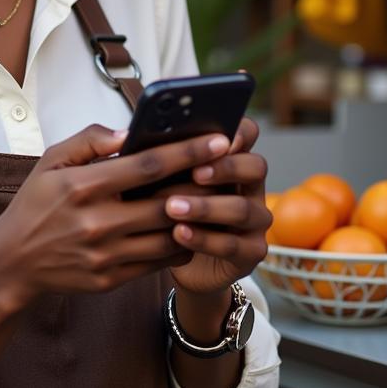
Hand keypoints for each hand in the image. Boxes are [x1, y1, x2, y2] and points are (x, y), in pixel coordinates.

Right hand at [0, 124, 233, 310]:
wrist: (13, 260)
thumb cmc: (36, 202)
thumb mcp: (51, 160)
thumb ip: (88, 140)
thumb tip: (127, 133)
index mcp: (83, 185)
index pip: (146, 166)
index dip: (186, 152)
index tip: (217, 140)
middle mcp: (97, 221)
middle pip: (167, 203)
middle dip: (203, 184)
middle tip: (229, 168)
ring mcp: (106, 254)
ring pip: (169, 236)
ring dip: (198, 218)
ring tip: (216, 199)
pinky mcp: (112, 279)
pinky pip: (159, 262)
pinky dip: (180, 244)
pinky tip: (189, 229)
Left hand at [165, 117, 271, 296]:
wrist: (167, 254)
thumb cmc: (161, 204)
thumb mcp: (158, 176)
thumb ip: (157, 156)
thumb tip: (131, 138)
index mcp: (230, 157)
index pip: (247, 133)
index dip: (238, 133)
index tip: (218, 139)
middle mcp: (250, 185)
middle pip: (255, 167)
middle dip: (225, 168)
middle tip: (194, 172)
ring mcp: (255, 219)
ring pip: (242, 209)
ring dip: (205, 207)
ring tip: (172, 208)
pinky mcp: (251, 251)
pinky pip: (233, 245)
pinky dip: (203, 239)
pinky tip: (178, 233)